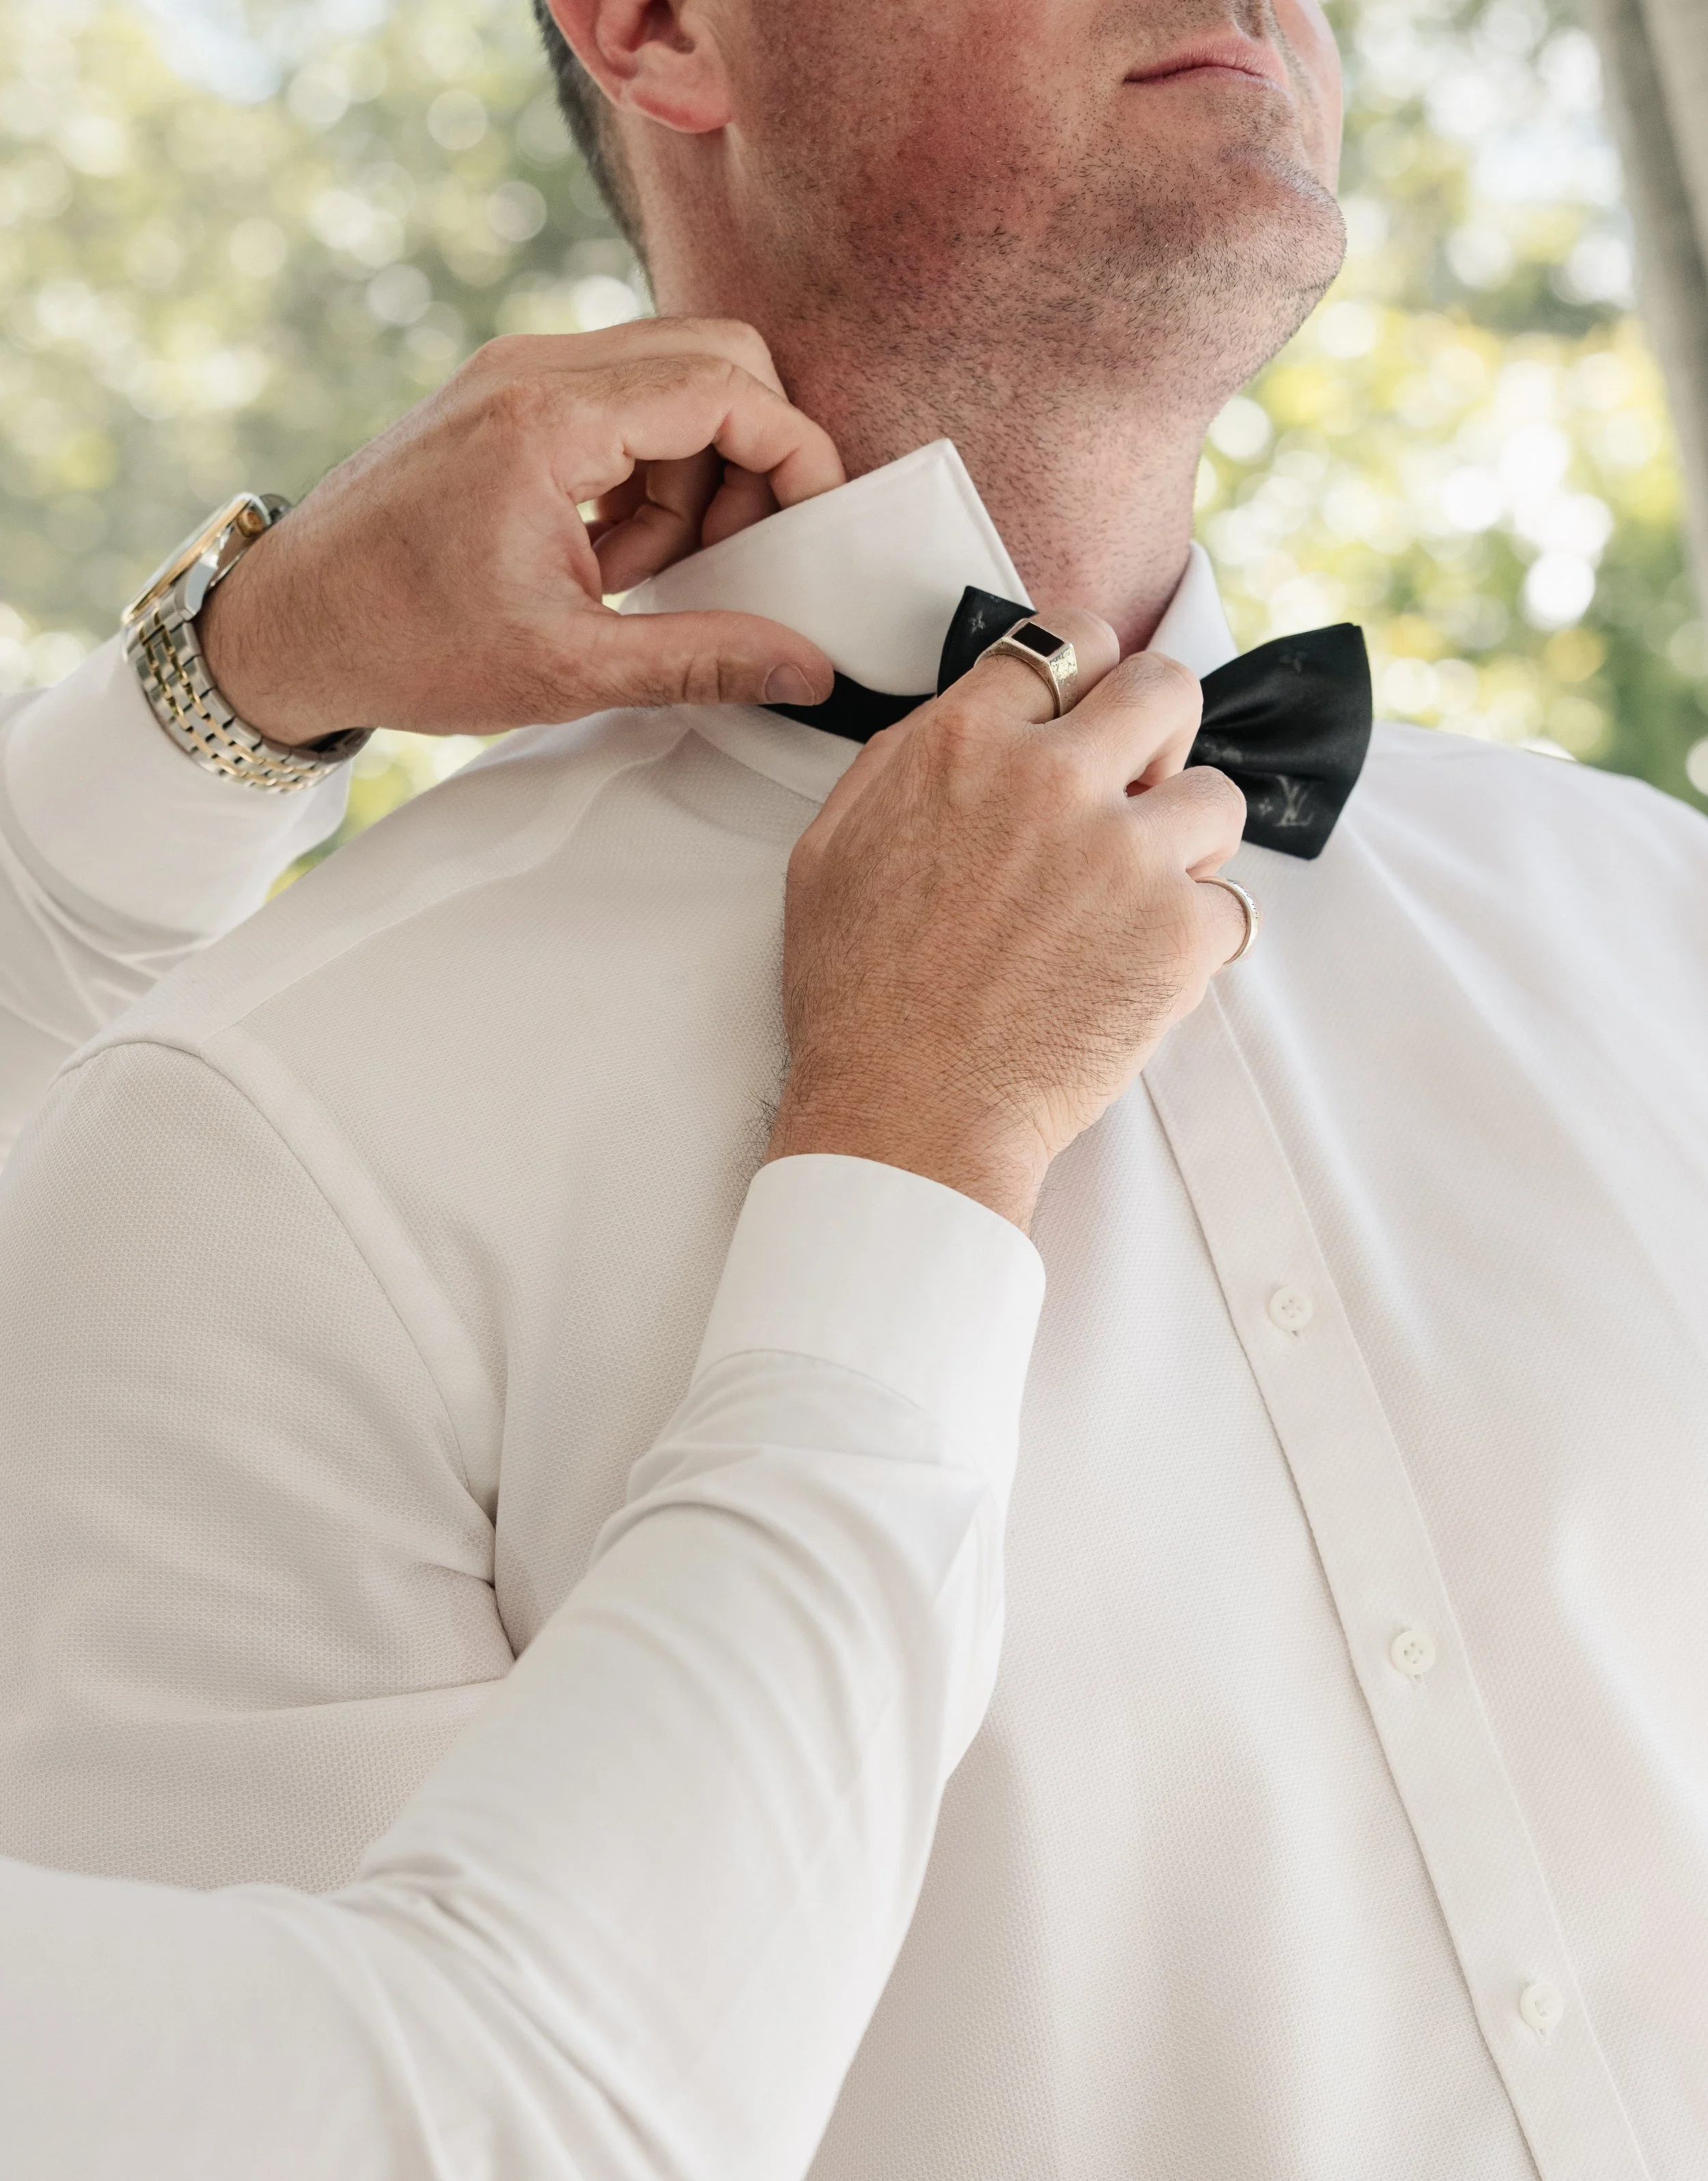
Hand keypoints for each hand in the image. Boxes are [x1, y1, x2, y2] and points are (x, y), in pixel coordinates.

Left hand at [198, 319, 843, 744]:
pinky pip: (618, 408)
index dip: (794, 454)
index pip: (727, 386)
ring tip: (640, 573)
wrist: (284, 628)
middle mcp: (531, 370)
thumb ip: (701, 659)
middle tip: (729, 556)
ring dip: (689, 479)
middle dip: (748, 460)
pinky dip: (640, 476)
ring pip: (669, 383)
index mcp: (548, 419)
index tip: (816, 523)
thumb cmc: (399, 643)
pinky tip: (603, 557)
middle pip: (711, 359)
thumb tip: (802, 666)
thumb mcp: (567, 670)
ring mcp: (513, 376)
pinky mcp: (503, 399)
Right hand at [768, 616, 1248, 1228]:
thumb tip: (963, 716)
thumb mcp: (830, 850)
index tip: (1090, 711)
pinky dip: (1199, 941)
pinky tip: (1142, 969)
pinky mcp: (1179, 934)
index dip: (1087, 677)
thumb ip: (901, 763)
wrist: (905, 1113)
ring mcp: (1126, 854)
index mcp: (967, 743)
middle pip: (1166, 687)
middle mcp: (1054, 779)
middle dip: (1160, 733)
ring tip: (1137, 898)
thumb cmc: (858, 997)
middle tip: (1137, 788)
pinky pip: (1232, 907)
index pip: (1068, 642)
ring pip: (1217, 797)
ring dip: (1186, 843)